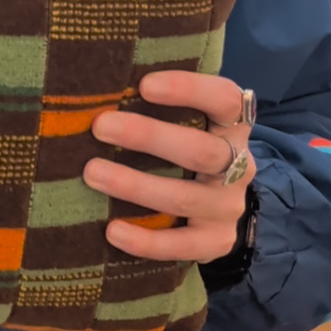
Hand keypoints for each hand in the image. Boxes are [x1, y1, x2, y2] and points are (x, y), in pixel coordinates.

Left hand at [84, 71, 254, 263]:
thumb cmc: (181, 148)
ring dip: (135, 185)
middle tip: (101, 126)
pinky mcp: (216, 241)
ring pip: (185, 197)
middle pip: (202, 151)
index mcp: (232, 126)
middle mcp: (239, 165)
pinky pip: (182, 245)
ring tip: (92, 172)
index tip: (145, 85)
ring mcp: (228, 206)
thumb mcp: (185, 123)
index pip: (225, 99)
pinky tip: (112, 230)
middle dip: (148, 136)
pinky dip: (146, 240)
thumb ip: (156, 106)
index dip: (189, 89)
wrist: (214, 207)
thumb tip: (96, 85)